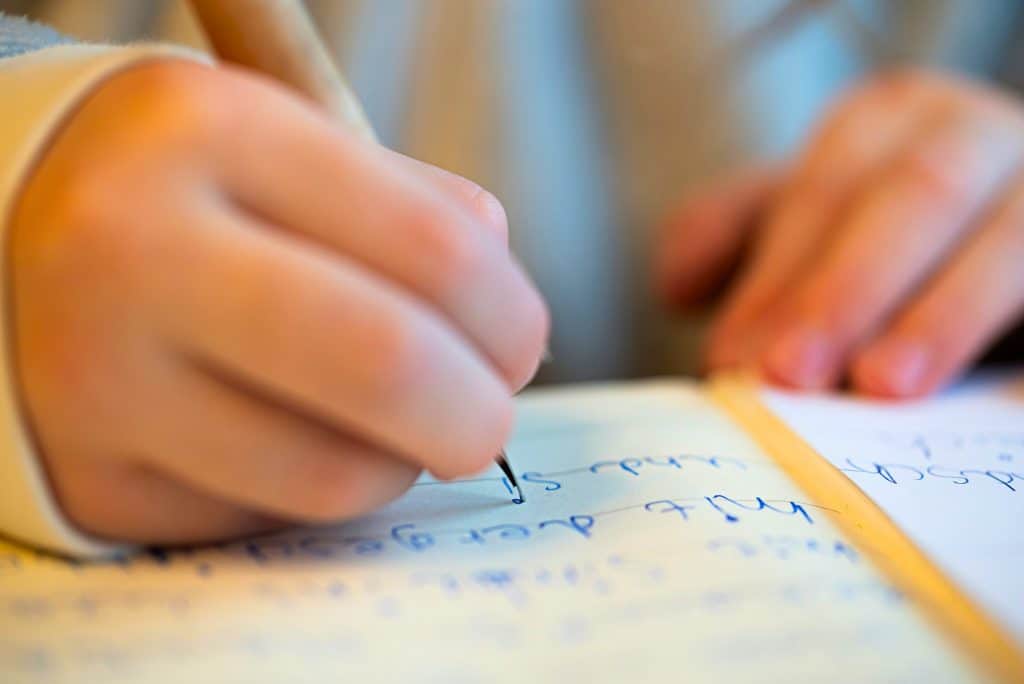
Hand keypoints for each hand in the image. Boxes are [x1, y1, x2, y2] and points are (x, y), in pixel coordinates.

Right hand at [11, 60, 547, 544]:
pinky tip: (295, 438)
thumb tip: (509, 311)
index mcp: (204, 131)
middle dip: (475, 412)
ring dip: (398, 461)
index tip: (518, 344)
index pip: (432, 247)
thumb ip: (412, 208)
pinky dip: (313, 487)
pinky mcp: (93, 481)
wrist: (5, 240)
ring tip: (389, 425)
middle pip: (384, 366)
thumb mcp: (284, 148)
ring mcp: (96, 381)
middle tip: (487, 416)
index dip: (508, 314)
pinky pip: (264, 516)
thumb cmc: (186, 194)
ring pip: (330, 475)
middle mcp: (130, 251)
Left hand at [656, 70, 1023, 397]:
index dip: (779, 277)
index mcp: (889, 120)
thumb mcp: (809, 211)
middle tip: (788, 375)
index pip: (826, 193)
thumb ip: (738, 233)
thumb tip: (675, 286)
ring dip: (940, 317)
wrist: (1004, 204)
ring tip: (881, 387)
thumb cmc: (885, 221)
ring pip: (1004, 241)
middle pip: (910, 201)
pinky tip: (1000, 399)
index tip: (733, 359)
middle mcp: (971, 136)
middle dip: (843, 290)